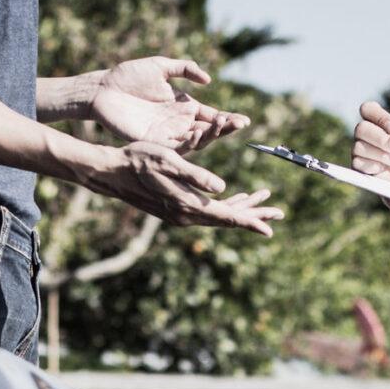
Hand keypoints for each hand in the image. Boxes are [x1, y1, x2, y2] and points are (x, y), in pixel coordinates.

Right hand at [81, 141, 284, 236]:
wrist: (111, 173)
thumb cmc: (139, 161)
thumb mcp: (170, 162)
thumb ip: (196, 176)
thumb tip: (222, 189)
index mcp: (188, 206)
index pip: (226, 216)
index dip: (250, 220)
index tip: (270, 227)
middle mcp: (186, 215)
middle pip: (227, 217)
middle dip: (254, 214)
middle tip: (278, 213)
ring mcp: (181, 214)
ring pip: (219, 214)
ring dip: (241, 208)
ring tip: (263, 201)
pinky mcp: (176, 209)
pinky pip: (208, 211)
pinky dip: (225, 205)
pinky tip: (232, 199)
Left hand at [91, 57, 249, 151]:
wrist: (103, 89)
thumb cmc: (128, 76)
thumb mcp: (161, 67)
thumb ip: (185, 69)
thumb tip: (208, 80)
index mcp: (183, 107)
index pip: (210, 116)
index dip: (227, 119)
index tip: (243, 120)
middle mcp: (178, 123)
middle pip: (208, 131)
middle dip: (224, 128)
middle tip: (238, 123)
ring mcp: (167, 134)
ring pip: (195, 141)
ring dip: (210, 135)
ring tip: (222, 125)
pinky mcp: (153, 142)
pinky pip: (174, 147)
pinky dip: (187, 144)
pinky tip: (197, 136)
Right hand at [351, 101, 389, 187]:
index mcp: (378, 118)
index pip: (368, 109)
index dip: (379, 117)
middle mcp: (366, 131)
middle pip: (361, 129)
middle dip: (381, 140)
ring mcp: (360, 148)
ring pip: (360, 147)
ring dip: (382, 155)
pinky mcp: (358, 164)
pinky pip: (358, 163)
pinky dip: (374, 166)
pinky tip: (383, 168)